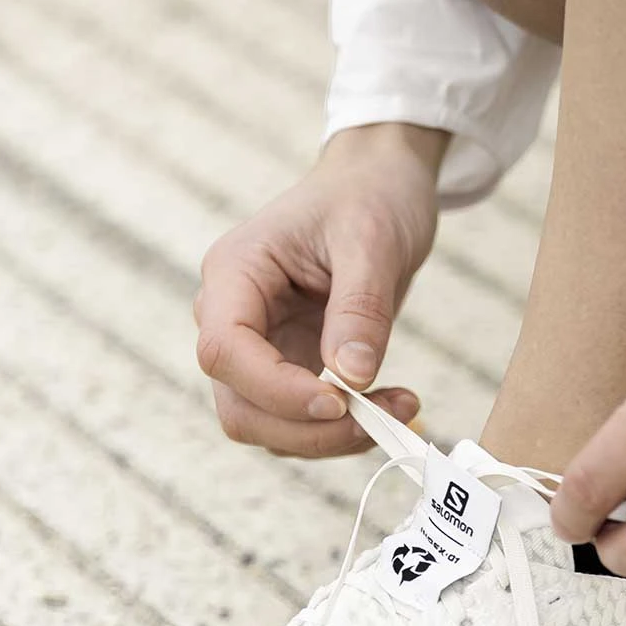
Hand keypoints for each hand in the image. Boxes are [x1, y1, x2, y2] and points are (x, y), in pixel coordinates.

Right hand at [194, 123, 447, 456]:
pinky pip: (301, 423)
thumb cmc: (369, 198)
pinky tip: (389, 404)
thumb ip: (359, 309)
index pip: (225, 351)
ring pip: (268, 426)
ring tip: (400, 408)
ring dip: (332, 438)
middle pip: (240, 406)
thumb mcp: (373, 241)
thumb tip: (352, 377)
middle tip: (384, 419)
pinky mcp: (290, 370)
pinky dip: (344, 430)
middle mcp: (232, 319)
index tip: (341, 402)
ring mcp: (258, 351)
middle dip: (310, 429)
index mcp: (234, 274)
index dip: (277, 390)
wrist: (379, 188)